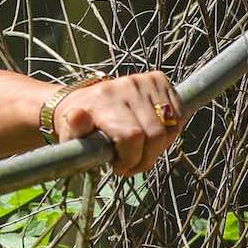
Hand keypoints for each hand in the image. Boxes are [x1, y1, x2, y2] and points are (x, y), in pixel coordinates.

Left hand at [55, 70, 184, 175]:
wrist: (85, 102)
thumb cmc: (79, 126)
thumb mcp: (70, 135)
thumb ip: (75, 130)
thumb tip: (76, 117)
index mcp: (103, 99)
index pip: (133, 136)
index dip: (131, 159)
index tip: (120, 167)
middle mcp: (126, 85)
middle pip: (155, 135)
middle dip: (146, 159)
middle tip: (131, 165)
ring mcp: (145, 81)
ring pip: (170, 128)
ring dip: (158, 148)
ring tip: (140, 151)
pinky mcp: (159, 80)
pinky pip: (178, 116)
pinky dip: (168, 133)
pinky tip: (150, 136)